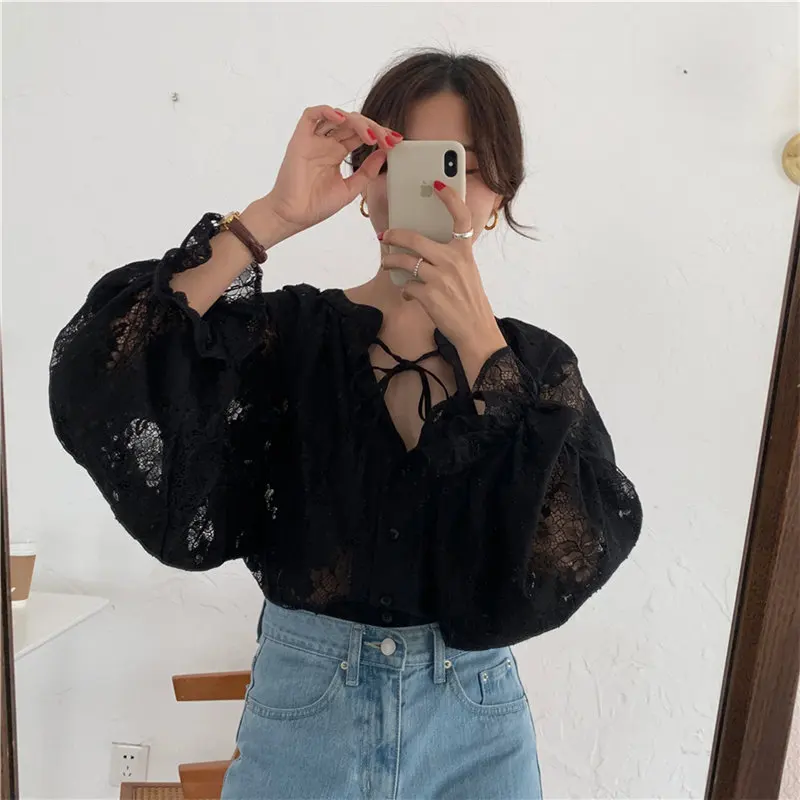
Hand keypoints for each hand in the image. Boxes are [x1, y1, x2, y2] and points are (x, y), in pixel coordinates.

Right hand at [263, 105, 401, 236]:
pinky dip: (327, 111)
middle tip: (389, 140)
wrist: (294, 216)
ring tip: (371, 136)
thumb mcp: (350, 189)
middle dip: (374, 128)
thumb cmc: (317, 205)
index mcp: (337, 153)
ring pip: (337, 117)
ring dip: (357, 122)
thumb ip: (367, 172)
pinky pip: (312, 115)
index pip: (361, 135)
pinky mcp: (300, 139)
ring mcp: (314, 139)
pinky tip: (342, 120)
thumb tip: (384, 153)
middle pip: (353, 124)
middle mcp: (327, 143)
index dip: (380, 135)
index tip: (396, 142)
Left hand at [379, 182, 506, 374]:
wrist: (475, 330)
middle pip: (415, 239)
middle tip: (385, 236)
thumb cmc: (469, 301)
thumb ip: (451, 257)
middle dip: (395, 236)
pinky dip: (405, 290)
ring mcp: (440, 279)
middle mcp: (453, 261)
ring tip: (387, 263)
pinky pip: (407, 286)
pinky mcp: (430, 296)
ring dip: (391, 262)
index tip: (437, 183)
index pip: (460, 217)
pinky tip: (409, 294)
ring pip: (405, 262)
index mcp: (464, 252)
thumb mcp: (467, 272)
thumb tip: (425, 248)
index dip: (449, 197)